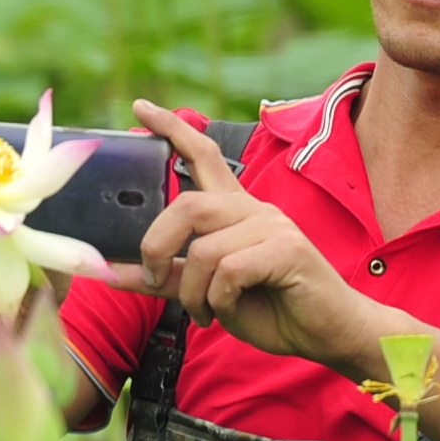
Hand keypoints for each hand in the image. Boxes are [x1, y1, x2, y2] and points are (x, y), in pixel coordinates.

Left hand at [107, 100, 395, 377]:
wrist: (328, 333)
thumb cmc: (273, 310)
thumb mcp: (208, 293)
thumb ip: (167, 278)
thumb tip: (111, 272)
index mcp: (236, 211)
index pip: (203, 154)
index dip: (172, 129)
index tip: (140, 107)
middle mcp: (254, 209)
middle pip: (188, 205)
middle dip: (157, 245)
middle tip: (154, 279)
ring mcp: (273, 225)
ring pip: (203, 248)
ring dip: (192, 291)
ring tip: (203, 313)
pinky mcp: (287, 249)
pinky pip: (229, 270)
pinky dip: (217, 299)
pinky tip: (226, 311)